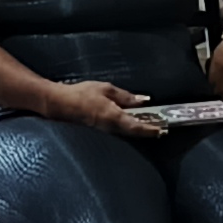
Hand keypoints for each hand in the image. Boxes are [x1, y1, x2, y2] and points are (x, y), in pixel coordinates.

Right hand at [47, 80, 163, 137]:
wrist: (60, 104)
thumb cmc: (81, 94)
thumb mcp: (106, 89)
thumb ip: (125, 96)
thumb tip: (143, 101)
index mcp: (114, 116)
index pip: (137, 126)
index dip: (151, 129)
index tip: (163, 130)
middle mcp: (111, 127)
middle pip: (135, 133)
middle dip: (148, 132)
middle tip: (162, 130)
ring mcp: (105, 130)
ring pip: (128, 133)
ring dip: (140, 131)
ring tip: (152, 126)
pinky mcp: (101, 130)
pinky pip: (120, 131)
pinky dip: (130, 129)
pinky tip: (135, 124)